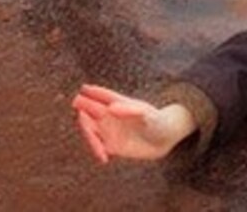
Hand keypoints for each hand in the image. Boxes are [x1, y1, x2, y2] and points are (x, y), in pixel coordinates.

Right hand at [72, 84, 195, 163]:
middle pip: (90, 112)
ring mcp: (109, 130)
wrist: (164, 140)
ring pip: (90, 130)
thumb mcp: (146, 115)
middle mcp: (110, 116)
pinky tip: (104, 157)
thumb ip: (130, 110)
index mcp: (119, 103)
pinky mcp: (111, 145)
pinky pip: (98, 147)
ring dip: (88, 134)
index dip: (92, 91)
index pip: (102, 95)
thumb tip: (110, 108)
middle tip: (82, 113)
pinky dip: (97, 150)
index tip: (84, 88)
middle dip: (84, 111)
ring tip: (98, 146)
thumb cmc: (157, 121)